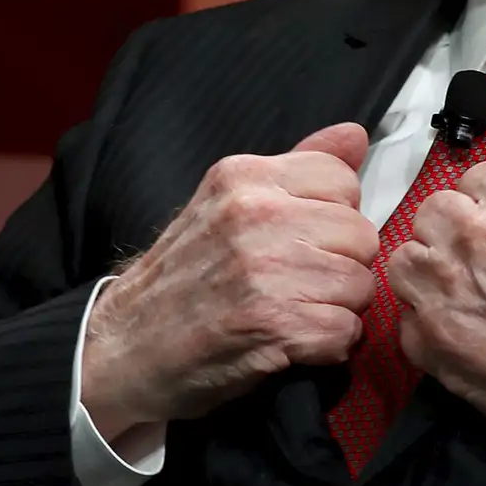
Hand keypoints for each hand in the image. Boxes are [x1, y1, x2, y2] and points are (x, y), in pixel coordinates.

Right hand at [80, 123, 377, 439]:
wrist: (125, 349)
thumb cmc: (181, 279)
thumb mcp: (226, 203)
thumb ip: (297, 168)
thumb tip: (355, 135)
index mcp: (244, 178)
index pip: (342, 179)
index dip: (335, 217)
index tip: (306, 240)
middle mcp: (255, 216)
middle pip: (361, 235)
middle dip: (342, 266)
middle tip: (301, 285)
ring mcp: (265, 270)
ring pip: (359, 285)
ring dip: (338, 309)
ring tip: (296, 313)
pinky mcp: (275, 324)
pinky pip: (345, 332)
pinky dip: (329, 347)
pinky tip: (295, 343)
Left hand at [388, 105, 485, 450]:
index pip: (469, 181)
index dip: (485, 210)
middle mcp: (471, 231)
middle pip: (431, 215)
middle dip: (452, 237)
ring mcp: (445, 285)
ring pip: (407, 260)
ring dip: (429, 276)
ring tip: (469, 301)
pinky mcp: (431, 338)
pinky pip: (407, 318)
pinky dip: (429, 328)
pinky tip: (468, 337)